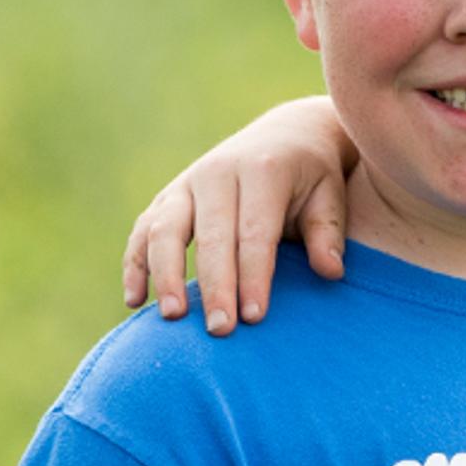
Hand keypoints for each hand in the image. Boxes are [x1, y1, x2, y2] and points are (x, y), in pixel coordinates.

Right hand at [120, 97, 355, 335]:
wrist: (287, 134)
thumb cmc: (313, 176)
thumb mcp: (330, 195)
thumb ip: (328, 234)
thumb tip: (330, 272)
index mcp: (263, 170)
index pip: (256, 232)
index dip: (254, 276)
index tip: (255, 317)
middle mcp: (218, 172)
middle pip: (210, 236)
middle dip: (215, 286)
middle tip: (220, 330)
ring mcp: (187, 183)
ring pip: (165, 230)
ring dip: (165, 275)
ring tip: (173, 317)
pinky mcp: (168, 197)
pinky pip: (142, 231)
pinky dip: (135, 264)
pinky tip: (134, 300)